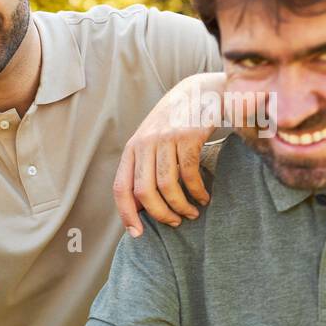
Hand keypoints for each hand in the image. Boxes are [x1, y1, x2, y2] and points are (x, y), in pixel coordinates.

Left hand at [114, 71, 225, 236]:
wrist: (200, 91)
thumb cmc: (175, 123)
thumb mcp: (152, 141)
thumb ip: (143, 168)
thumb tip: (138, 206)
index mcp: (132, 149)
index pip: (120, 187)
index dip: (126, 213)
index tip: (137, 234)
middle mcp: (145, 143)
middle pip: (144, 192)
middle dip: (159, 214)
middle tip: (174, 223)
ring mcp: (166, 139)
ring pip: (167, 186)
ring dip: (180, 206)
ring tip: (192, 214)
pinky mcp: (189, 136)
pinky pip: (190, 173)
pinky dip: (197, 191)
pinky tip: (204, 197)